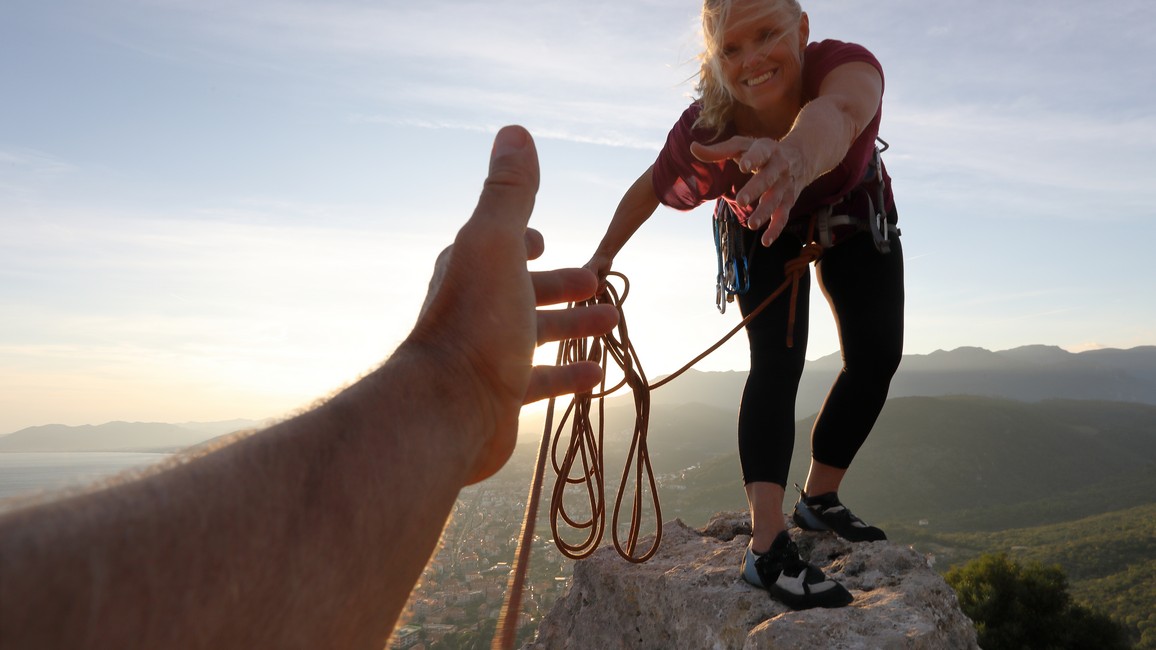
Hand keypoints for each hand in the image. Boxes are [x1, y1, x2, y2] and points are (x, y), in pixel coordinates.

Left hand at [410, 126, 618, 482]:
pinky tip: (595, 375)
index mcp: (471, 269)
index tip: (541, 239)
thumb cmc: (476, 321)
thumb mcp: (497, 243)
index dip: (521, 239)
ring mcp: (486, 355)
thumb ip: (509, 192)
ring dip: (571, 325)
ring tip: (611, 322)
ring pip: (535, 334)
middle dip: (560, 284)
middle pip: (523, 290)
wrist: (448, 410)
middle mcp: (475, 309)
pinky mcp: (499, 396)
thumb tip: (514, 131)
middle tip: (596, 283)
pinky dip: (567, 374)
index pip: (497, 245)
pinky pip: (539, 381)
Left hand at [691, 136, 804, 245]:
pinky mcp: (789, 201)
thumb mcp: (743, 146)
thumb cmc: (762, 151)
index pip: (760, 153)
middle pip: (767, 178)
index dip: (753, 158)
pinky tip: (765, 242)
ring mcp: (785, 185)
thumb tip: (693, 148)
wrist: (801, 156)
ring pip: (776, 200)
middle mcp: (779, 167)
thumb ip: (718, 150)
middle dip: (755, 189)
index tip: (744, 166)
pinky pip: (783, 216)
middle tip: (741, 201)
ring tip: (751, 225)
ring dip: (765, 212)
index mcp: (767, 149)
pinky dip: (776, 229)